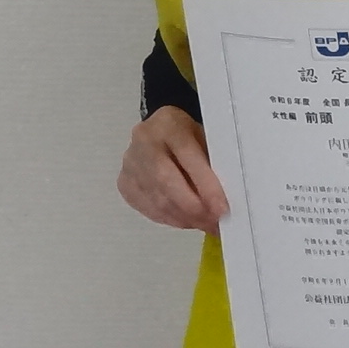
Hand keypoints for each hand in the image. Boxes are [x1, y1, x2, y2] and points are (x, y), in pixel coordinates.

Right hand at [118, 105, 229, 231]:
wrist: (160, 132)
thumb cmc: (188, 136)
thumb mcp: (205, 138)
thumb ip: (212, 164)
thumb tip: (223, 201)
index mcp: (168, 124)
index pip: (187, 155)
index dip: (206, 185)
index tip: (222, 209)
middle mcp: (144, 141)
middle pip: (167, 181)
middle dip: (194, 208)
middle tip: (214, 223)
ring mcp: (130, 163)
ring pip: (158, 200)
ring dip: (185, 218)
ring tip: (205, 224)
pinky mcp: (125, 183)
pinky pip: (149, 209)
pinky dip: (172, 219)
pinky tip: (187, 220)